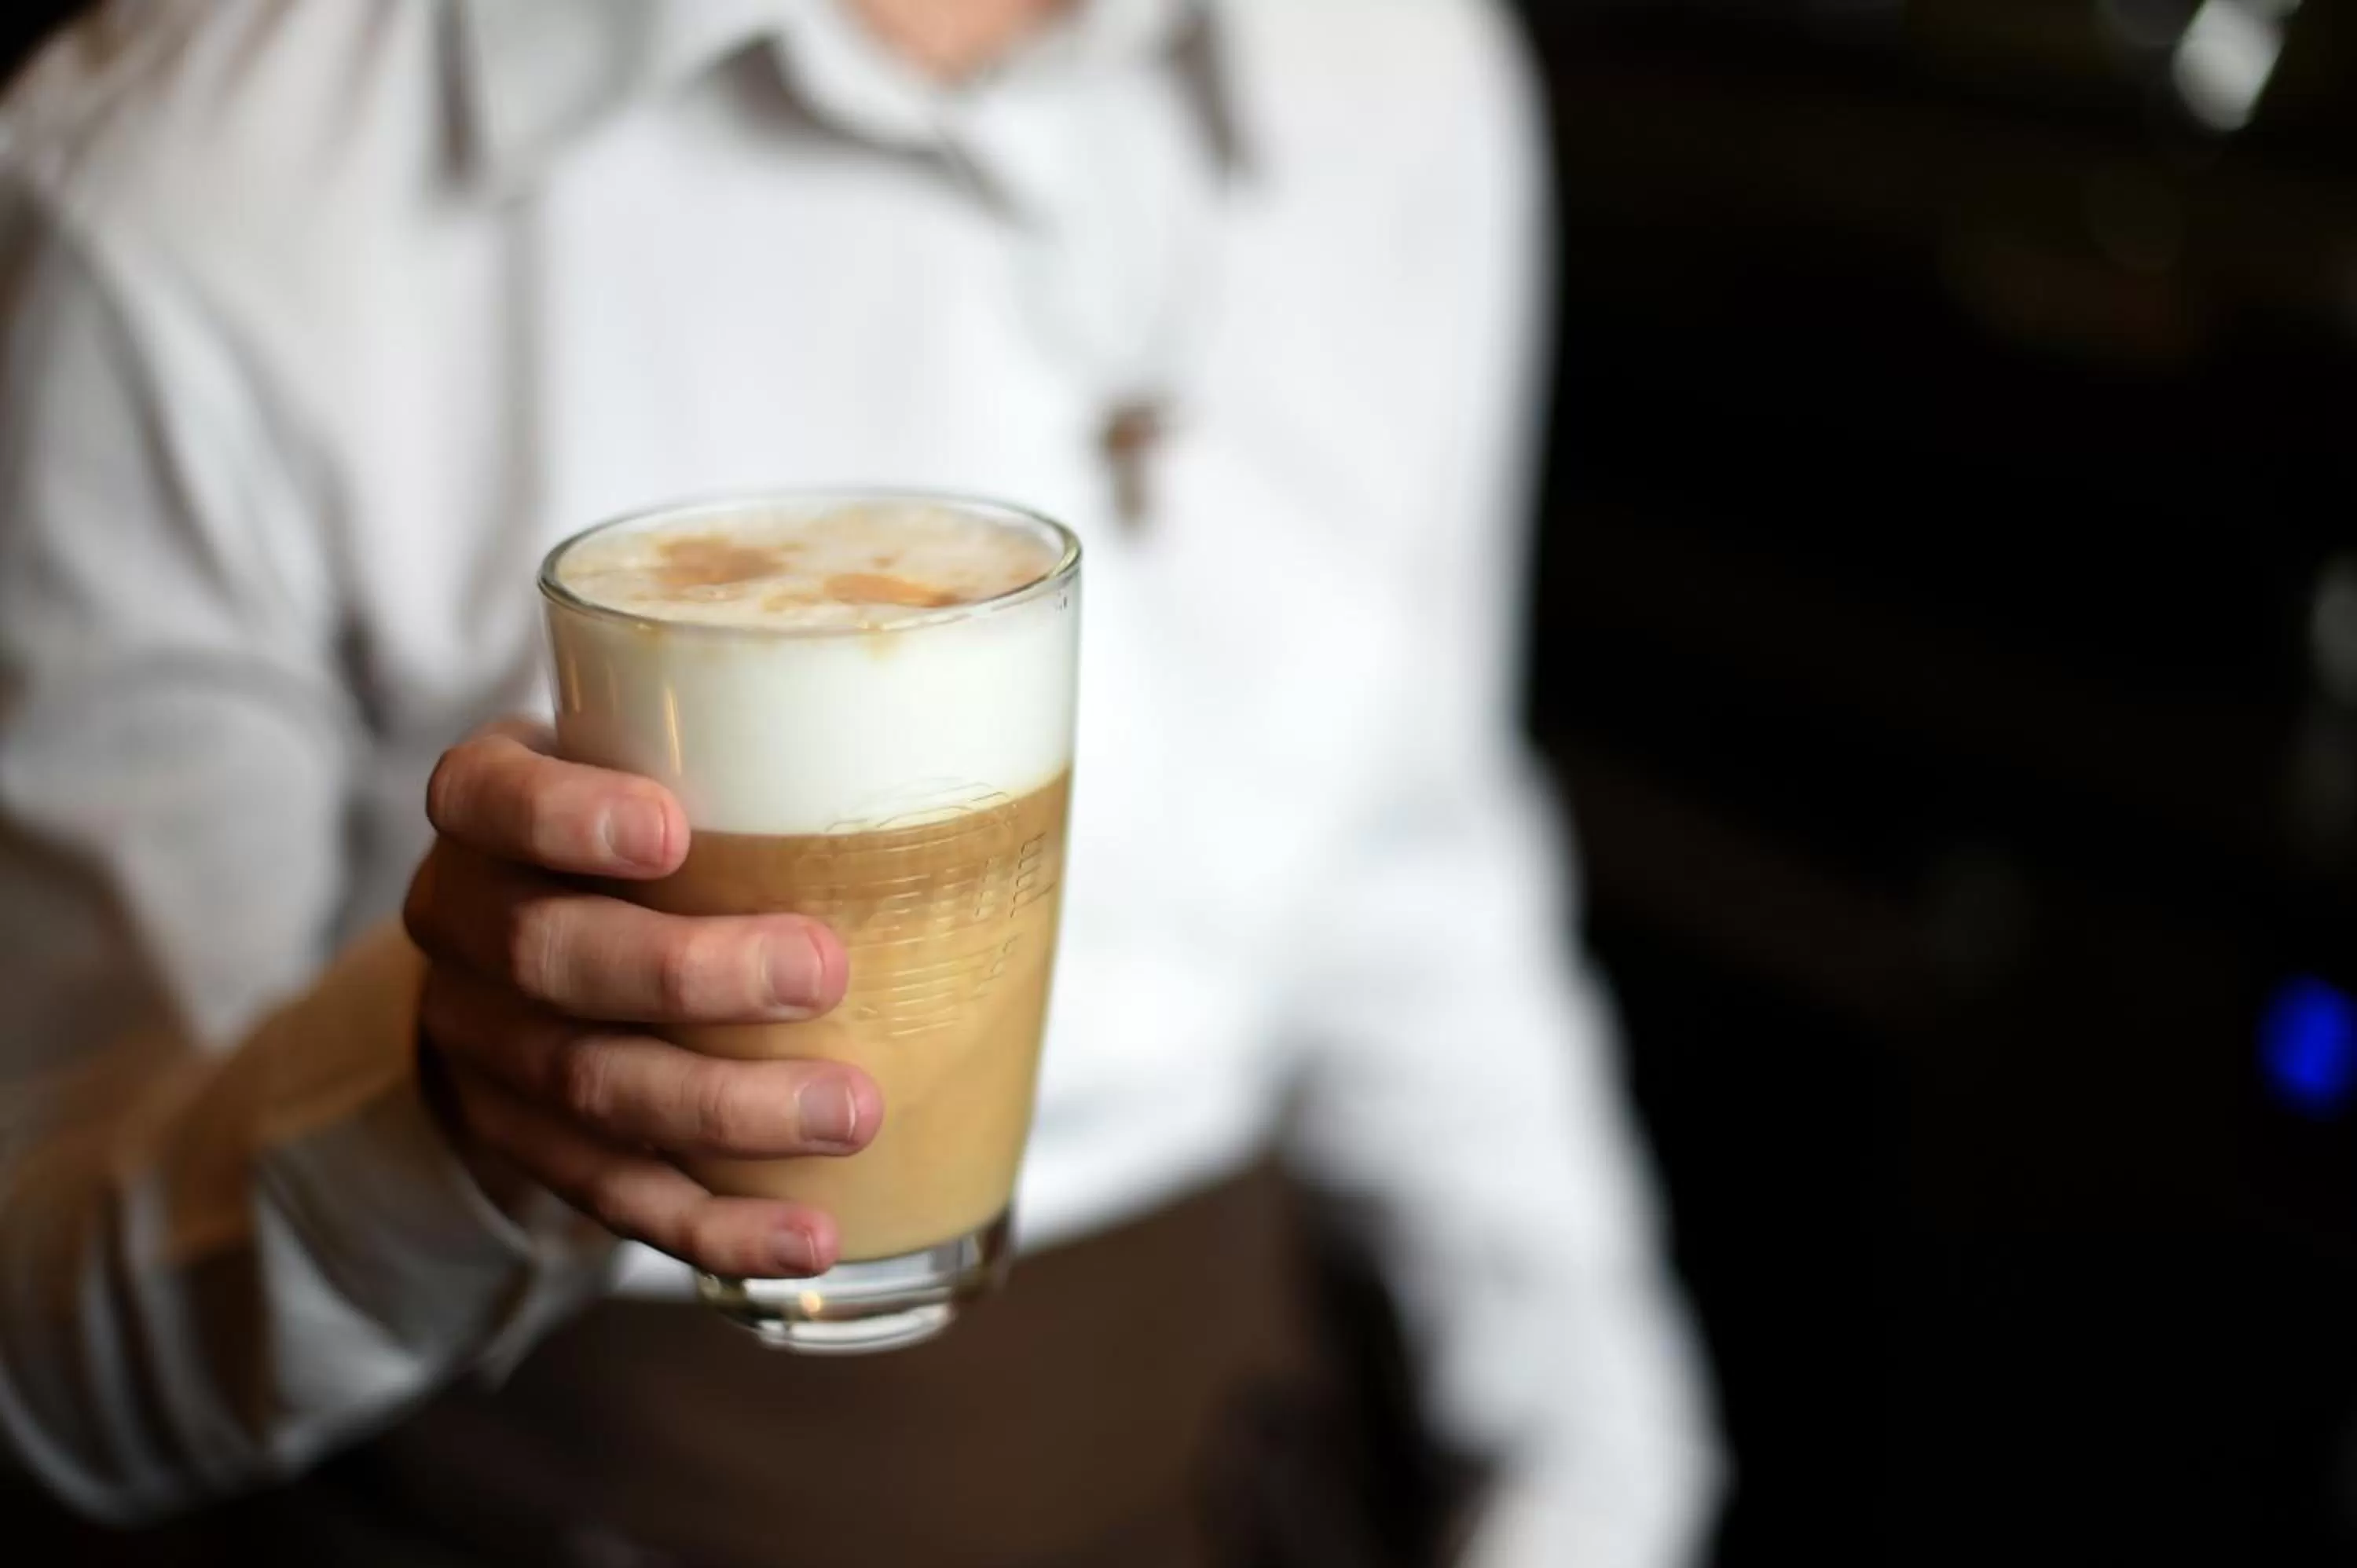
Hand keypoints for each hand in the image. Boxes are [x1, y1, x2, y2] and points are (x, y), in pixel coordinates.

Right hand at [402, 720, 876, 1278]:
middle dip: (691, 972)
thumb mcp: (659, 766)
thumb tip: (982, 775)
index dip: (566, 817)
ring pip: (590, 1085)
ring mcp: (487, 1047)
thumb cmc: (639, 835)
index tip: (670, 828)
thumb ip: (752, 762)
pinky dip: (717, 1225)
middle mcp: (466, 926)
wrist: (522, 958)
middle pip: (550, 956)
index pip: (487, 799)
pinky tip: (806, 1238)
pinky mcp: (530, 1147)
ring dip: (726, 1110)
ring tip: (852, 1114)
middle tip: (824, 973)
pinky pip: (616, 1196)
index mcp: (488, 814)